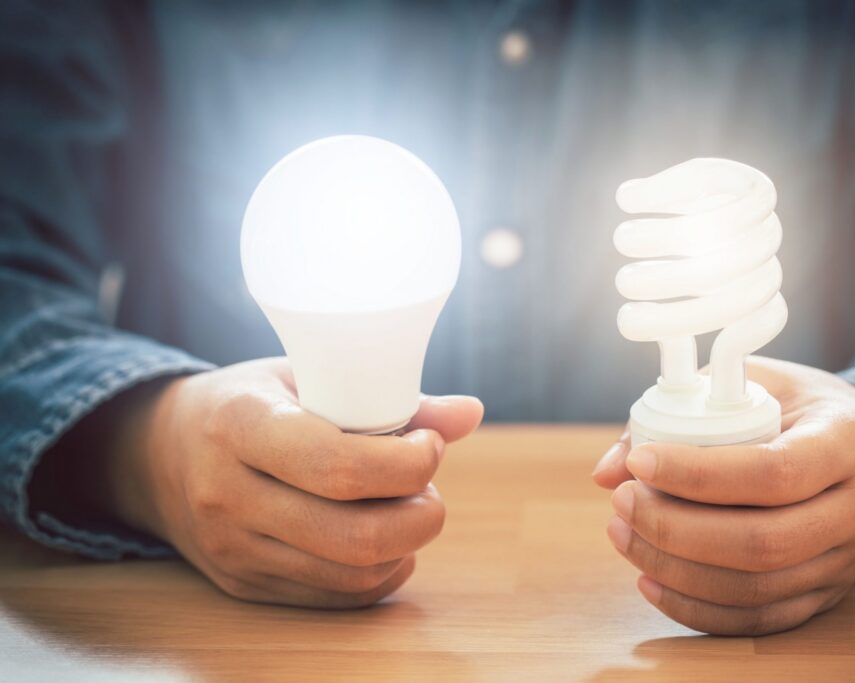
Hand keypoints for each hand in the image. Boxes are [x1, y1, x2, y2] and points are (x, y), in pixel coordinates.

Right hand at [95, 358, 482, 607]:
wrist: (158, 453)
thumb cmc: (248, 402)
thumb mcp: (302, 375)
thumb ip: (385, 395)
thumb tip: (470, 413)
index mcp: (240, 424)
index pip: (336, 465)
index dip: (403, 464)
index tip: (429, 447)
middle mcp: (227, 493)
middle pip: (351, 534)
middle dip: (420, 516)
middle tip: (431, 490)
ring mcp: (232, 548)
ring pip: (349, 574)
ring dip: (405, 546)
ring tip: (411, 507)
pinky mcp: (243, 584)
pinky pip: (333, 597)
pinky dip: (381, 575)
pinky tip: (391, 544)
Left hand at [593, 357, 854, 634]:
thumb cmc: (798, 407)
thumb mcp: (751, 382)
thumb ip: (681, 412)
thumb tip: (608, 470)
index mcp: (845, 443)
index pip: (774, 472)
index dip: (699, 474)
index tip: (640, 462)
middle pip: (763, 541)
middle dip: (676, 528)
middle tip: (622, 502)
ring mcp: (845, 562)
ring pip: (756, 589)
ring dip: (675, 569)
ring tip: (623, 533)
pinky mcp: (825, 596)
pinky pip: (758, 620)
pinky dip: (696, 608)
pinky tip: (650, 581)